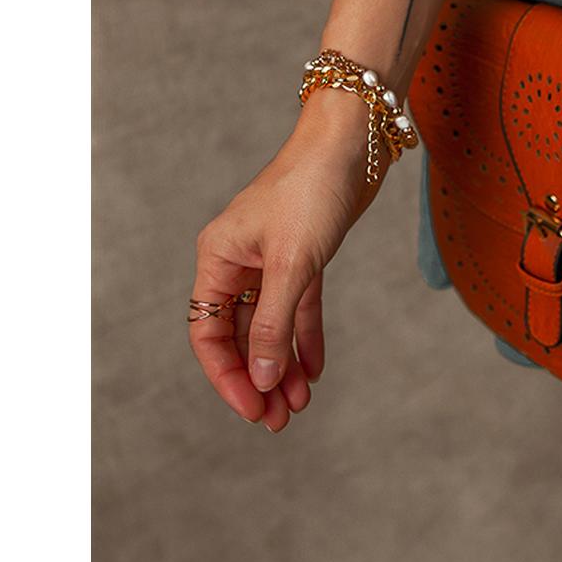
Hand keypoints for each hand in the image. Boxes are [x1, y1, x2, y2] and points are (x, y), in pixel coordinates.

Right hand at [189, 89, 385, 430]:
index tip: (252, 409)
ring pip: (270, 325)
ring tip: (299, 405)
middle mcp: (239, 259)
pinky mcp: (305, 254)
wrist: (354, 140)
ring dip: (282, 364)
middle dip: (258, 378)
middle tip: (279, 420)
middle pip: (239, 334)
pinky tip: (314, 369)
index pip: (208, 333)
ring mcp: (272, 258)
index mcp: (219, 257)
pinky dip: (305, 337)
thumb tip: (260, 379)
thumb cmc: (313, 188)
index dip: (227, 376)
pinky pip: (298, 307)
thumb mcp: (292, 262)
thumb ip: (273, 323)